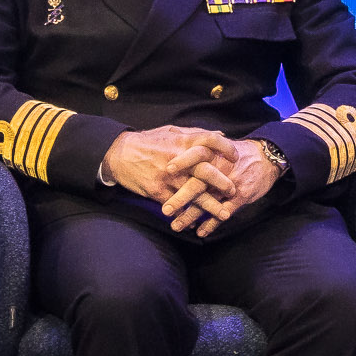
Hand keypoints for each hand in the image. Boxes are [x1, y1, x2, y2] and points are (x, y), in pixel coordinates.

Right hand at [103, 124, 231, 206]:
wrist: (119, 154)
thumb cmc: (147, 142)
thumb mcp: (171, 131)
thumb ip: (195, 134)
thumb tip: (220, 135)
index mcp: (181, 141)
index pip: (210, 140)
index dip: (226, 148)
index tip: (236, 157)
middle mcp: (177, 159)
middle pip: (205, 170)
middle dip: (222, 183)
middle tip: (234, 191)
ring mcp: (167, 177)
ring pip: (193, 194)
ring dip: (210, 206)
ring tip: (224, 214)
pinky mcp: (157, 191)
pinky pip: (176, 206)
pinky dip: (186, 215)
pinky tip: (195, 223)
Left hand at [163, 139, 275, 235]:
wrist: (266, 158)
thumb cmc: (237, 153)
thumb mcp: (219, 144)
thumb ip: (198, 142)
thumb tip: (173, 135)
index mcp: (214, 153)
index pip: (196, 155)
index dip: (182, 161)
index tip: (166, 170)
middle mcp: (221, 169)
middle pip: (198, 183)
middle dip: (180, 198)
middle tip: (166, 210)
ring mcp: (231, 184)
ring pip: (208, 202)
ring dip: (191, 215)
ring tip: (177, 226)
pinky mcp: (241, 196)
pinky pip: (224, 212)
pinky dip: (212, 223)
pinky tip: (200, 232)